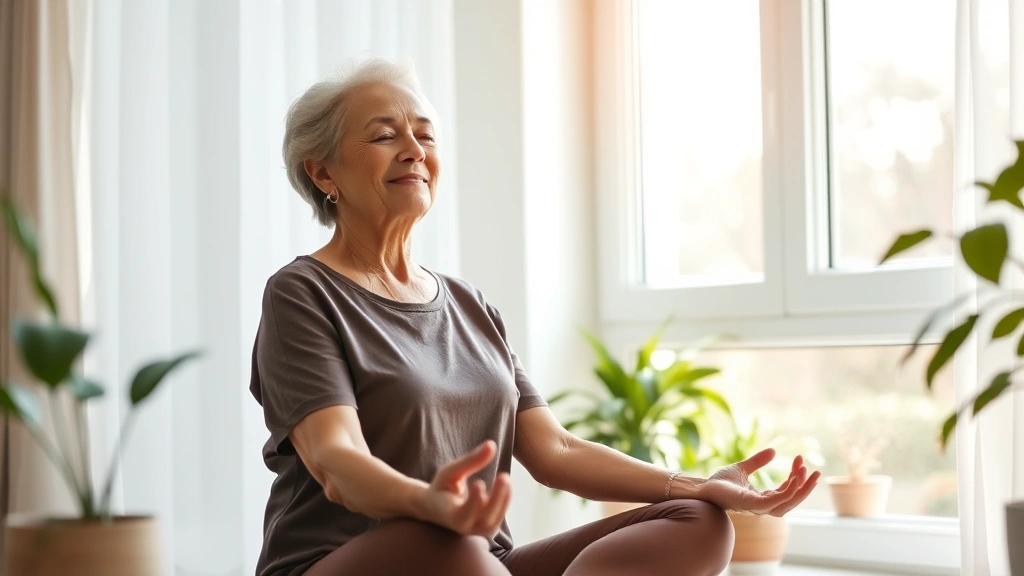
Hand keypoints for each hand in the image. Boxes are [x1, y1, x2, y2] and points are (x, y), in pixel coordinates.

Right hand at [416, 441, 511, 537]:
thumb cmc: (442, 487)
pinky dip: (504, 500)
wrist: (437, 508)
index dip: (473, 501)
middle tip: (504, 477)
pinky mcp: (488, 527)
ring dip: (503, 499)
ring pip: (495, 519)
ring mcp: (477, 530)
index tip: (479, 482)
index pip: (464, 514)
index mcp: (450, 516)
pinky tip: (505, 483)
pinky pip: (499, 515)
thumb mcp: (450, 472)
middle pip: (485, 520)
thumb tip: (492, 444)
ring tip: (504, 478)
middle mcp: (465, 527)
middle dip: (496, 499)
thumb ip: (470, 461)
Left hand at [699, 448, 819, 516]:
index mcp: (762, 499)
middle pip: (791, 501)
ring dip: (800, 490)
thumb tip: (773, 450)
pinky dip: (786, 494)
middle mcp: (762, 506)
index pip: (786, 491)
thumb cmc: (719, 482)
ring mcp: (756, 507)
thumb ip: (757, 461)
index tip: (801, 461)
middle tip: (816, 471)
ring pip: (786, 504)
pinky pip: (773, 503)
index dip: (796, 478)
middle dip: (805, 487)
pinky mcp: (749, 505)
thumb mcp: (742, 468)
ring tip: (808, 473)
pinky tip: (794, 481)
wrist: (702, 487)